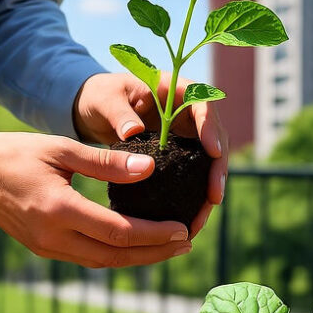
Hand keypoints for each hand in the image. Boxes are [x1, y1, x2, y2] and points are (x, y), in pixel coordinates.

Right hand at [0, 118, 191, 268]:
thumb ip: (105, 162)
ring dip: (138, 258)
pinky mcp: (43, 249)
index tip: (183, 229)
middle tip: (187, 243)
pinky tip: (135, 245)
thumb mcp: (61, 148)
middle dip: (155, 253)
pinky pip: (87, 258)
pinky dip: (115, 254)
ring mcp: (46, 247)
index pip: (119, 232)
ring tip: (169, 248)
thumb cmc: (16, 152)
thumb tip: (149, 169)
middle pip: (115, 256)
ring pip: (102, 262)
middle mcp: (52, 237)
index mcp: (58, 210)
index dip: (155, 235)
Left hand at [73, 71, 228, 236]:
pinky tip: (187, 222)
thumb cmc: (100, 97)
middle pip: (214, 139)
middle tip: (214, 197)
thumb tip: (133, 131)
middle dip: (217, 169)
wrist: (95, 111)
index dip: (211, 128)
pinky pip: (192, 177)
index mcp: (175, 90)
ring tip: (200, 220)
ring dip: (208, 191)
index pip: (203, 104)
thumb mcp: (105, 100)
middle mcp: (187, 113)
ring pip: (208, 163)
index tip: (213, 152)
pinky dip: (192, 199)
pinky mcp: (178, 156)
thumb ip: (118, 112)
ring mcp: (186, 135)